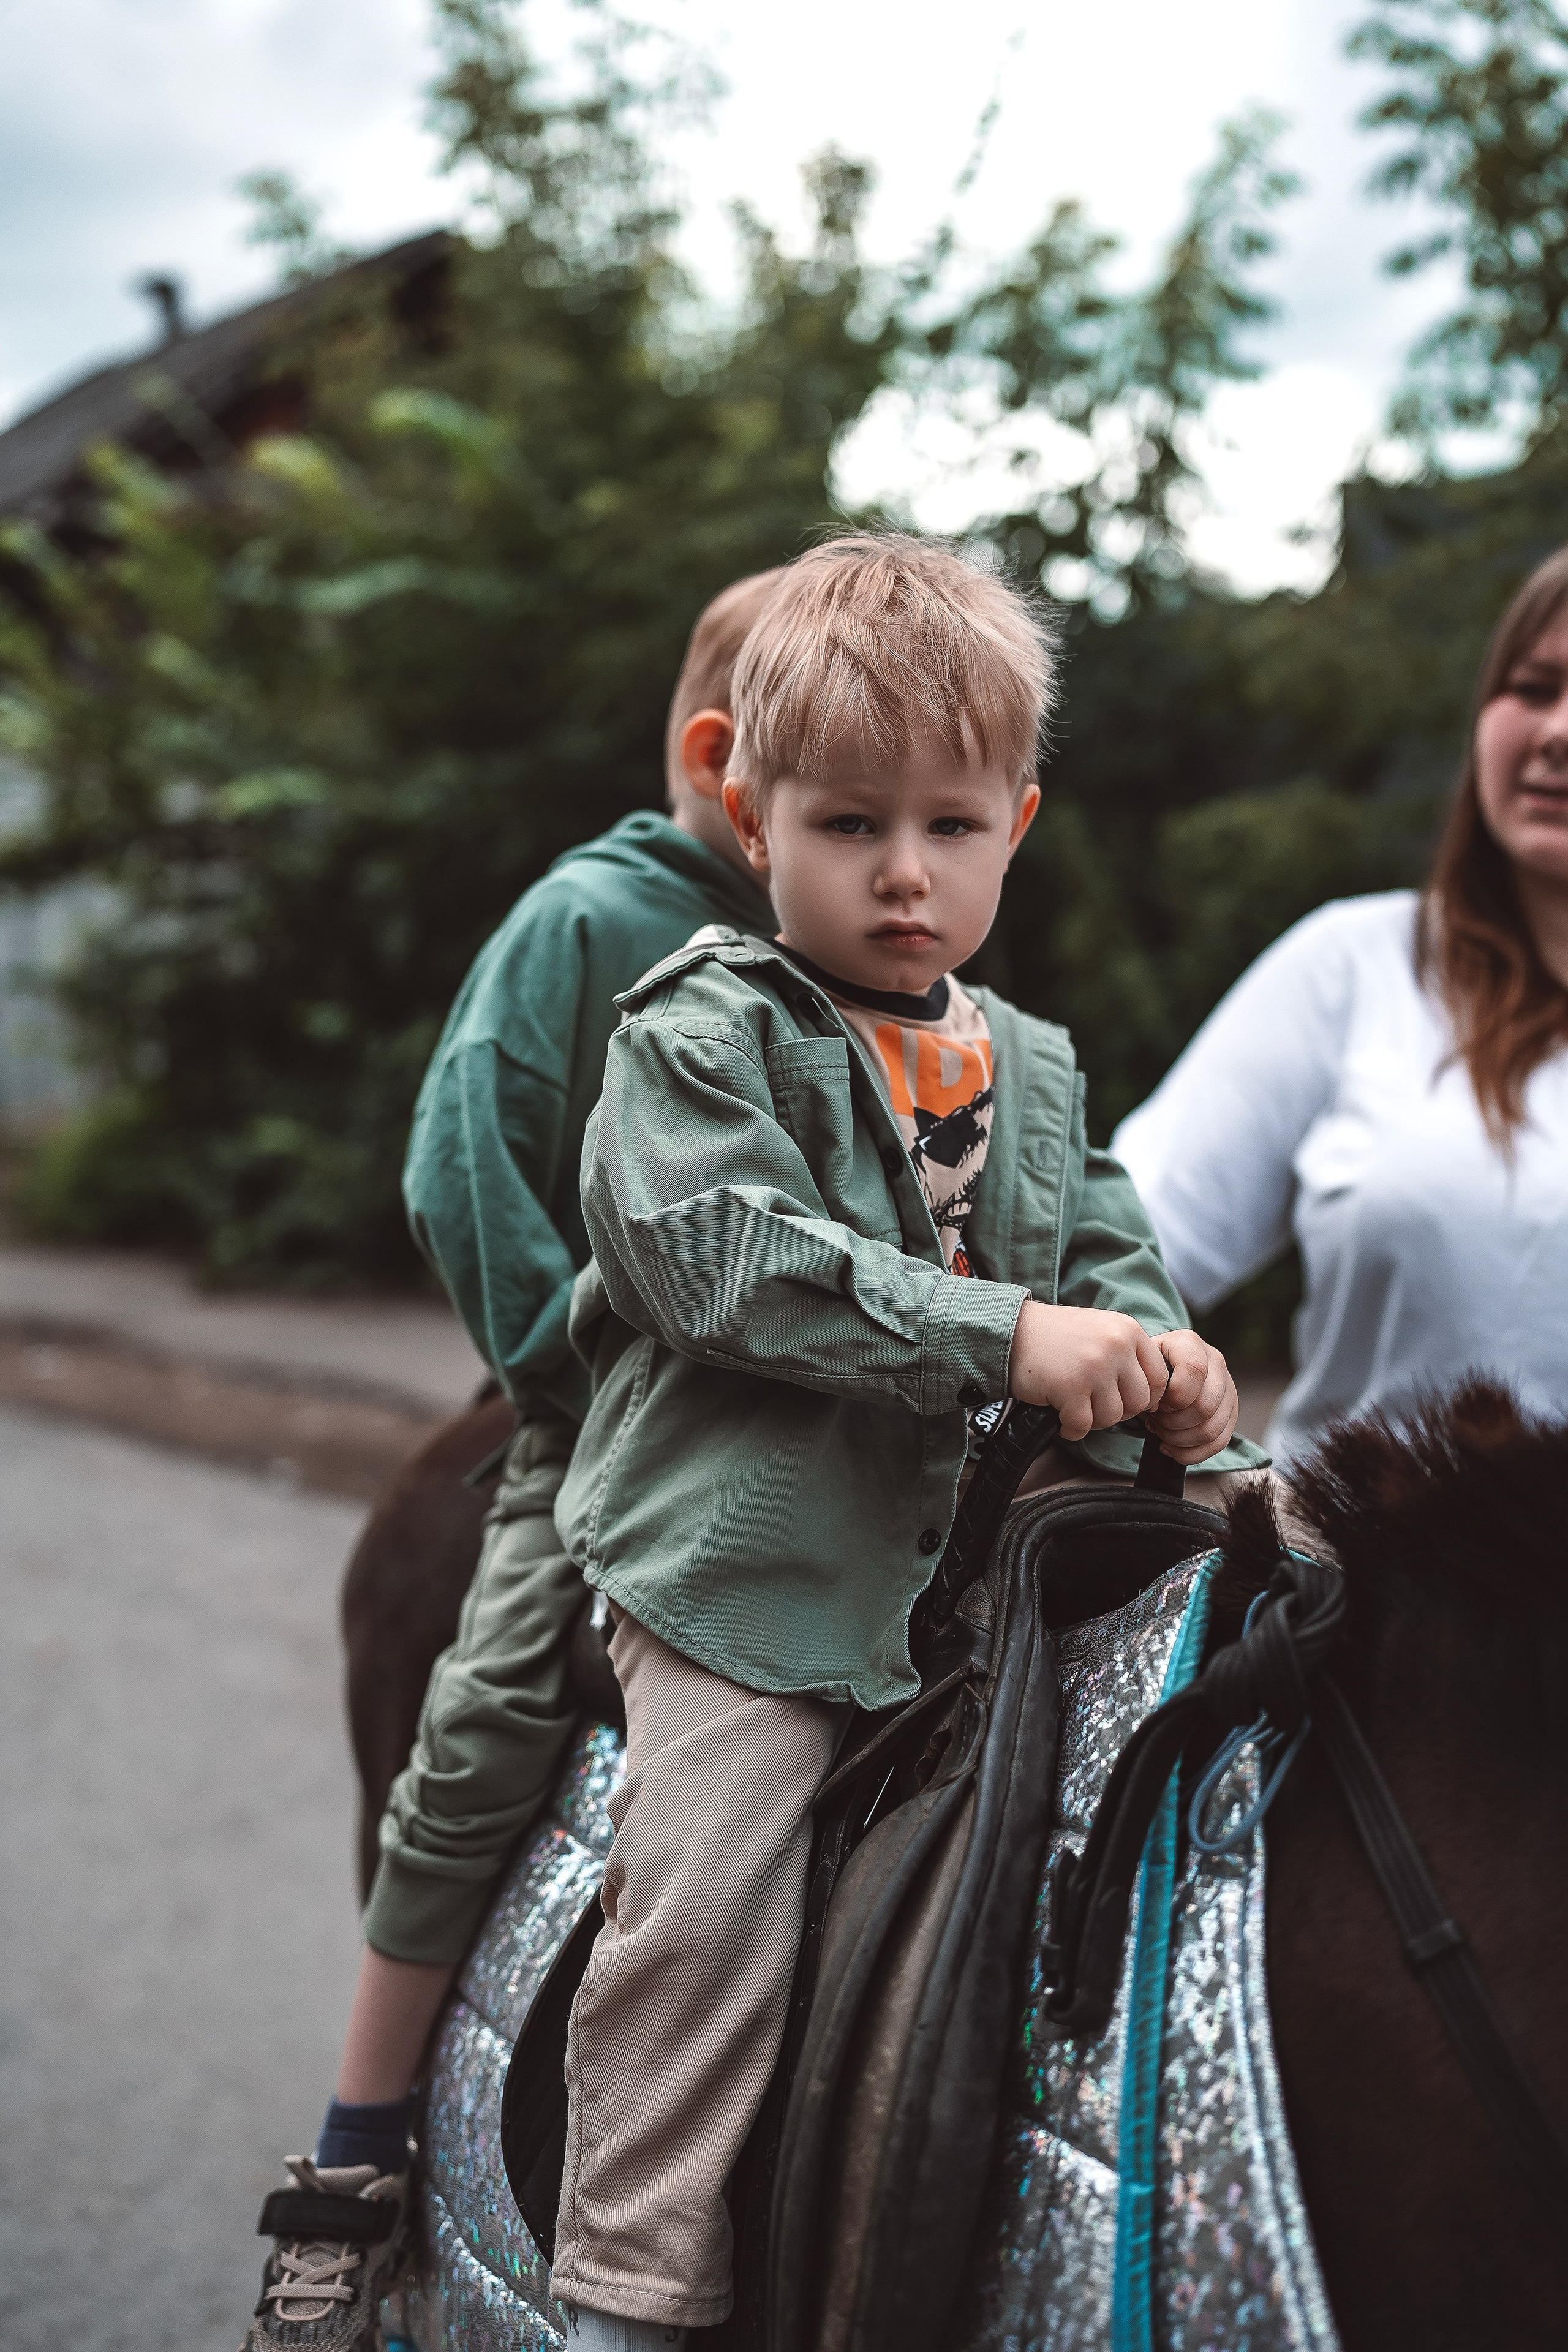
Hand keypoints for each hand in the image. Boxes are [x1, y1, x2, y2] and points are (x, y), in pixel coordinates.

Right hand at [1006, 1303, 1170, 1440]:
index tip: (1122, 1400)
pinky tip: (1060, 1416)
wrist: (1010, 1331)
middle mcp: (1116, 1345)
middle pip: (1139, 1403)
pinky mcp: (1070, 1387)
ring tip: (1074, 1406)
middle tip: (1093, 1404)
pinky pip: (1083, 1426)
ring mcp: (1094, 1366)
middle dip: (1117, 1411)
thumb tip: (1154, 1400)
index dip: (1145, 1398)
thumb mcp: (1102, 1332)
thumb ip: (1129, 1357)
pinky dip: (1070, 1428)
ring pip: (1112, 1417)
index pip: (1160, 1379)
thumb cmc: (1056, 1338)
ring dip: (1092, 1420)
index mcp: (1128, 1330)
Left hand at [1145, 1330, 1238, 1464]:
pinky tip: (1171, 1448)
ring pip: (1212, 1429)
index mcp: (1190, 1344)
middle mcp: (1215, 1362)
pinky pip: (1219, 1442)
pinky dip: (1192, 1453)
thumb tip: (1156, 1408)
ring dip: (1180, 1440)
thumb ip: (1147, 1379)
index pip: (1194, 1370)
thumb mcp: (1141, 1363)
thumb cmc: (1148, 1367)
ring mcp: (1227, 1387)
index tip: (1156, 1402)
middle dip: (1174, 1423)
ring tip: (1162, 1433)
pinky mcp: (1231, 1410)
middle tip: (1156, 1421)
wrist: (1160, 1366)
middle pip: (1206, 1406)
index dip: (1174, 1395)